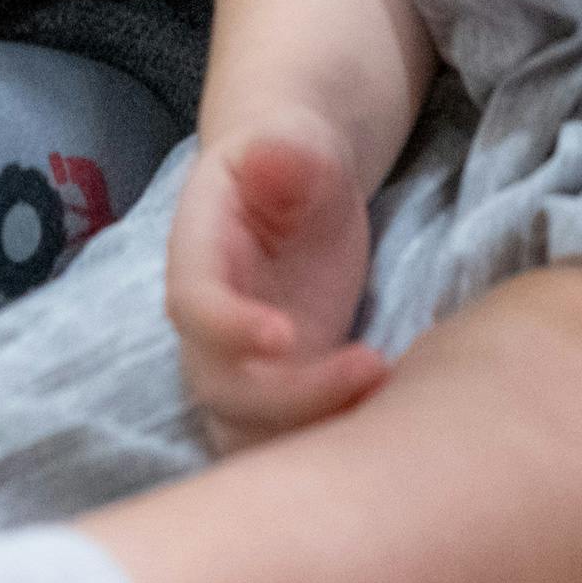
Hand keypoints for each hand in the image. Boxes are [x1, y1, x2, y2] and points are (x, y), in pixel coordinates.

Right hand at [166, 107, 390, 446]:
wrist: (299, 187)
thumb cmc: (292, 156)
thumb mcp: (292, 140)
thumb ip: (283, 153)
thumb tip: (271, 158)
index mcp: (198, 255)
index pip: (193, 305)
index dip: (227, 328)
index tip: (285, 333)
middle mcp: (209, 326)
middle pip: (224, 389)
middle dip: (292, 396)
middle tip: (374, 365)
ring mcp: (244, 366)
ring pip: (251, 434)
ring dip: (312, 433)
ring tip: (387, 393)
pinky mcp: (285, 390)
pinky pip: (288, 443)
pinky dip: (329, 443)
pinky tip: (388, 414)